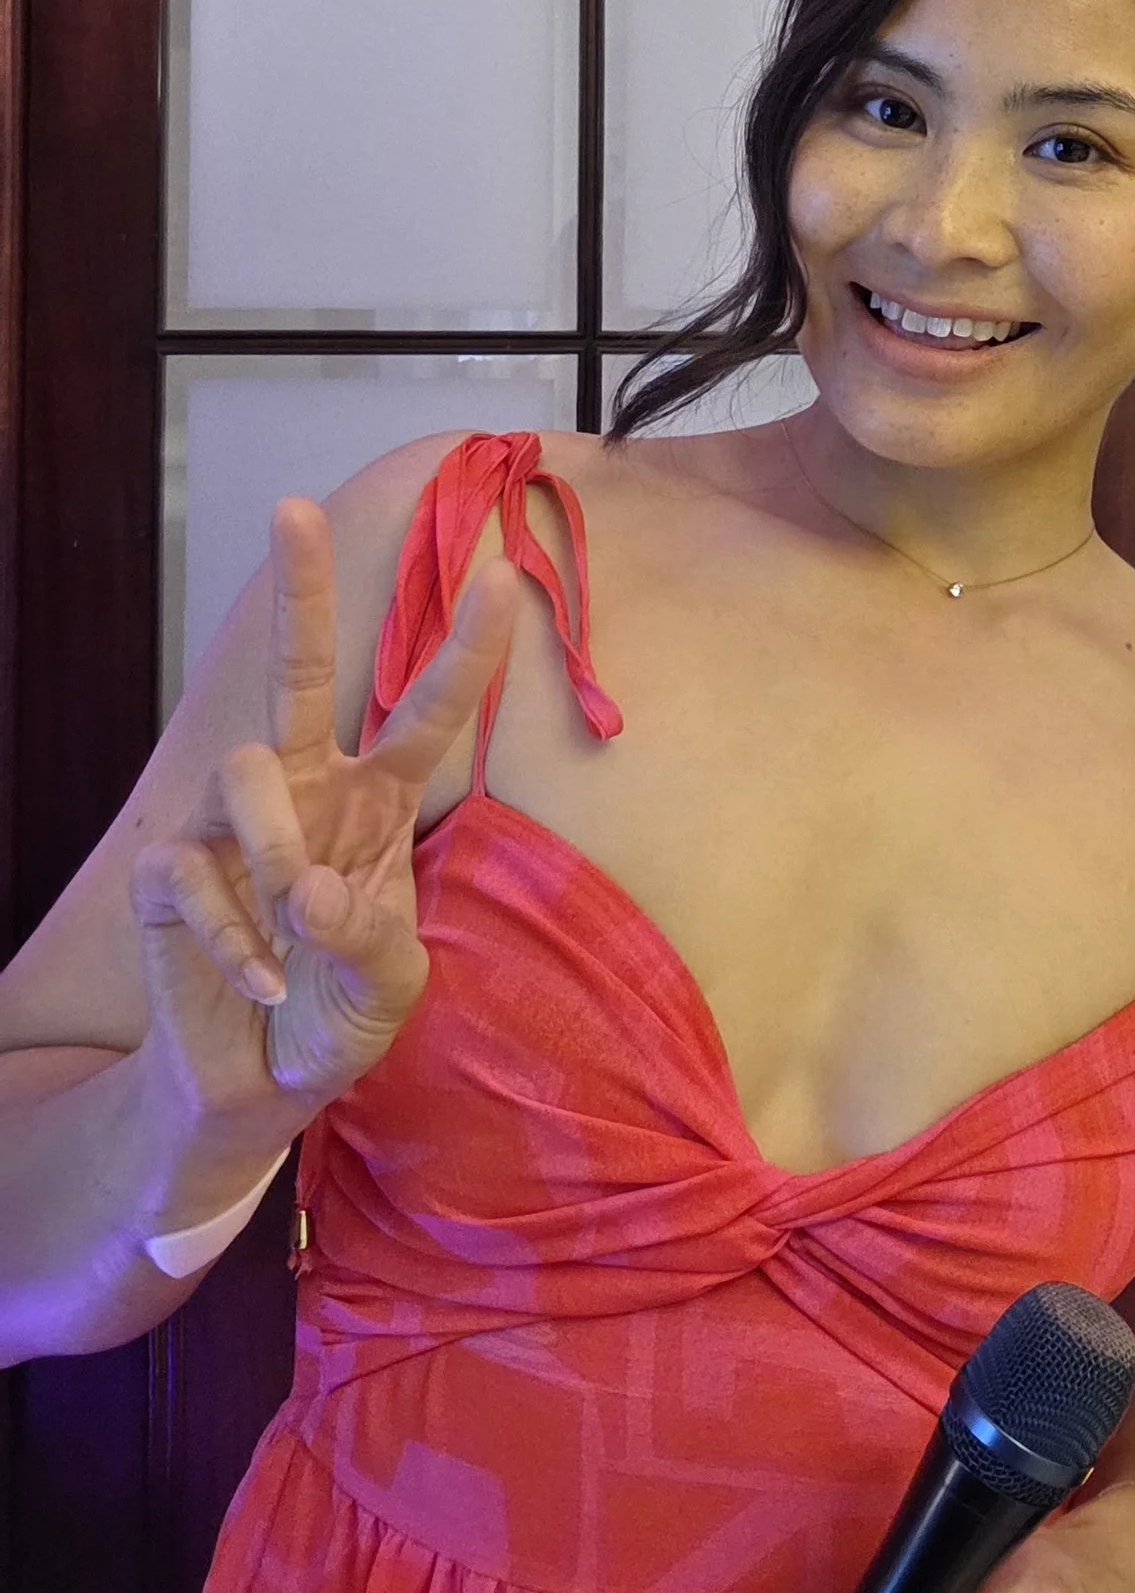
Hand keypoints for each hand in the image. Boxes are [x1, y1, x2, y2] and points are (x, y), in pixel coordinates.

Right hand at [128, 498, 515, 1142]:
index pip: (428, 713)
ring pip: (247, 770)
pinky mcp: (171, 869)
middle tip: (292, 507)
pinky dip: (234, 939)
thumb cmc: (339, 1017)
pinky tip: (258, 982)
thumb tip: (308, 885)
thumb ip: (370, 939)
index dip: (467, 650)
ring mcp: (233, 821)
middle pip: (302, 670)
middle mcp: (307, 790)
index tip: (504, 576)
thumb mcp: (391, 989)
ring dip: (273, 853)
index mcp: (380, 801)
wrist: (259, 1085)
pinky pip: (195, 870)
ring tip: (291, 932)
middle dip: (299, 589)